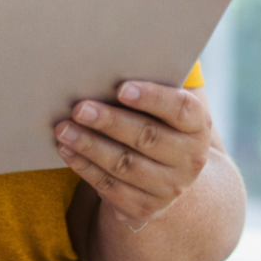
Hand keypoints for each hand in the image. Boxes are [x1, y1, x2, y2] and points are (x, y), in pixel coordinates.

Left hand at [55, 81, 211, 230]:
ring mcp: (169, 188)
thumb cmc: (155, 123)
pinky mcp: (144, 208)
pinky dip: (84, 167)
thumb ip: (148, 83)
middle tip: (79, 108)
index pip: (181, 109)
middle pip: (147, 137)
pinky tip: (66, 149)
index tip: (122, 88)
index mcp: (198, 127)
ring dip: (89, 145)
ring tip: (63, 128)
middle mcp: (190, 160)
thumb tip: (114, 53)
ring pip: (124, 164)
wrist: (167, 175)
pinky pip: (110, 187)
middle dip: (109, 122)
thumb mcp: (162, 106)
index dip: (153, 97)